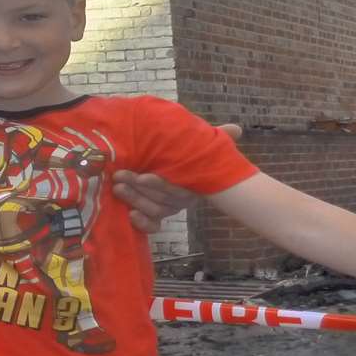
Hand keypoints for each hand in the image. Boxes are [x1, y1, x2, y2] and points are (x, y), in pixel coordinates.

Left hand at [113, 124, 241, 232]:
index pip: (176, 189)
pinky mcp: (155, 215)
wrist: (168, 158)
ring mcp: (167, 207)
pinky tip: (131, 216)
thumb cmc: (185, 151)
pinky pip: (153, 225)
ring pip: (153, 210)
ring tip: (117, 188)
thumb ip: (217, 137)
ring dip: (135, 200)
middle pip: (161, 200)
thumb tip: (237, 129)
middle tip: (120, 177)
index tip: (143, 177)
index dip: (159, 185)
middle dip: (139, 190)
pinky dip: (143, 224)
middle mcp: (179, 198)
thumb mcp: (199, 143)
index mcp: (190, 183)